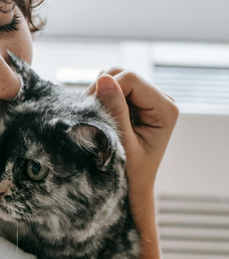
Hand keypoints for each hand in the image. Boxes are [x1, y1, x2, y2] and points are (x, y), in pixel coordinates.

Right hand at [85, 68, 179, 200]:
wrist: (131, 186)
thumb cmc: (129, 171)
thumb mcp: (121, 143)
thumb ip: (114, 110)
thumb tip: (103, 78)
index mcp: (166, 109)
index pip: (129, 78)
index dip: (106, 89)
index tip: (93, 113)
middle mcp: (160, 98)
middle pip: (121, 72)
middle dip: (100, 89)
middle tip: (92, 116)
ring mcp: (147, 96)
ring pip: (113, 75)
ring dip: (98, 92)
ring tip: (98, 118)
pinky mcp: (134, 98)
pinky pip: (110, 83)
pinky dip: (99, 95)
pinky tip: (101, 115)